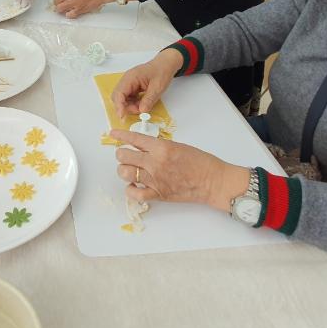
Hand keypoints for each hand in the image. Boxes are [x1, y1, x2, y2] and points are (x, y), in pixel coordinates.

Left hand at [53, 0, 111, 18]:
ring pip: (59, 8)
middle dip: (57, 3)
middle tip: (60, 5)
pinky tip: (71, 13)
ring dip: (60, 9)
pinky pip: (68, 15)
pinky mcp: (79, 10)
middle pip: (56, 1)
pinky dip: (68, 15)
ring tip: (63, 10)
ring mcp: (73, 3)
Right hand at [111, 50, 182, 117]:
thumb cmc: (161, 71)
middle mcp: (127, 81)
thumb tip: (142, 110)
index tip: (122, 116)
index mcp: (131, 78)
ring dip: (131, 106)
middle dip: (126, 107)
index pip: (119, 93)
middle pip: (118, 97)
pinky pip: (129, 98)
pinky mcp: (133, 88)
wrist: (165, 65)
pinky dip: (134, 103)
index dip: (119, 106)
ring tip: (143, 107)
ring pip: (123, 99)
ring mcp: (129, 84)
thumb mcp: (157, 87)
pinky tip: (143, 104)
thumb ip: (149, 99)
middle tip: (138, 111)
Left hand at [112, 129, 249, 211]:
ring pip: (125, 173)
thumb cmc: (201, 162)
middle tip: (126, 155)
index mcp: (162, 148)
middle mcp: (155, 163)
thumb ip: (159, 147)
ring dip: (124, 170)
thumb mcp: (178, 146)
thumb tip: (142, 147)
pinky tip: (134, 186)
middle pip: (124, 156)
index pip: (134, 138)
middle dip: (121, 154)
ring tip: (130, 169)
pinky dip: (131, 190)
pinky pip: (135, 194)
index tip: (113, 133)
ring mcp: (155, 179)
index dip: (121, 135)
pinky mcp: (158, 194)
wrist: (213, 181)